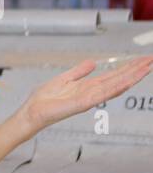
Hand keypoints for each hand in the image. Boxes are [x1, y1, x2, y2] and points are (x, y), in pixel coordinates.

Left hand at [18, 55, 152, 132]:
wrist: (31, 112)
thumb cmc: (43, 100)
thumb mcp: (63, 79)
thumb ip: (79, 72)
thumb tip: (93, 62)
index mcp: (88, 86)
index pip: (113, 75)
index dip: (128, 67)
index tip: (142, 59)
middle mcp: (93, 92)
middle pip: (119, 79)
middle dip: (136, 70)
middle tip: (152, 59)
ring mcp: (90, 98)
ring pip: (116, 85)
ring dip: (132, 76)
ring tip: (147, 67)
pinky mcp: (83, 103)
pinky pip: (102, 94)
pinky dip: (116, 87)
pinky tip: (128, 81)